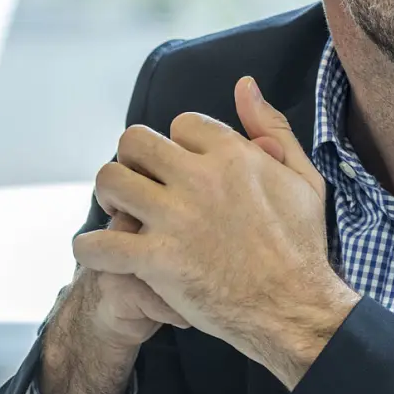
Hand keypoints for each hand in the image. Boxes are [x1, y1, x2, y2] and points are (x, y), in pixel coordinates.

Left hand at [75, 77, 359, 386]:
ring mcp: (175, 220)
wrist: (297, 308)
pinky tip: (100, 253)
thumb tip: (244, 84)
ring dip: (108, 196)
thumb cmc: (303, 246)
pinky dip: (90, 248)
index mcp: (234, 155)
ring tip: (119, 213)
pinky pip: (98, 243)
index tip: (185, 171)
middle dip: (132, 160)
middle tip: (140, 185)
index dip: (179, 145)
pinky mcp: (157, 261)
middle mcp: (200, 179)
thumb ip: (272, 128)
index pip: (181, 124)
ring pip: (110, 181)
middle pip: (134, 141)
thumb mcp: (303, 178)